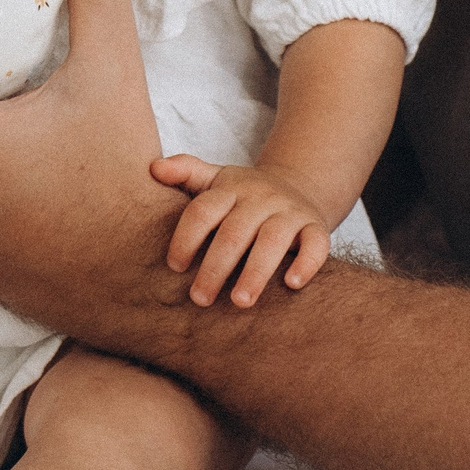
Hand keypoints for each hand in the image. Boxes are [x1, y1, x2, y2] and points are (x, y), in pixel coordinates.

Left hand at [150, 156, 333, 306]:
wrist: (297, 189)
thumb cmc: (243, 196)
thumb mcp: (214, 180)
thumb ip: (185, 172)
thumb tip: (153, 168)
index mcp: (230, 190)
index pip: (203, 211)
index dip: (186, 238)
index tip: (175, 267)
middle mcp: (261, 198)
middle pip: (235, 232)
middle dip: (215, 267)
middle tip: (199, 299)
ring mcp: (290, 212)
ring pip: (273, 240)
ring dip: (256, 272)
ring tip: (239, 302)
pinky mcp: (315, 227)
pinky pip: (316, 244)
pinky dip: (306, 263)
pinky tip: (291, 285)